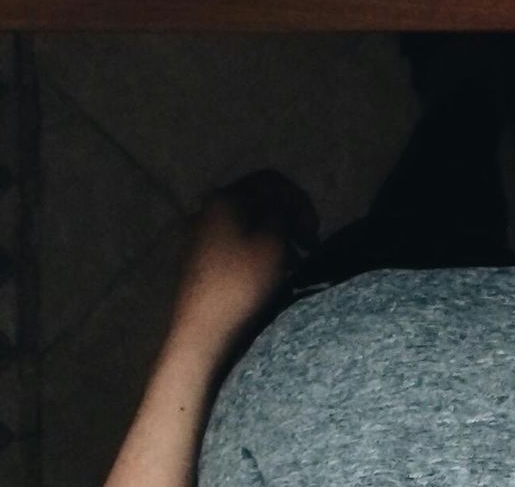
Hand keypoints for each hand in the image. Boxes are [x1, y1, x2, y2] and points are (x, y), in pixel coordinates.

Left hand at [166, 170, 318, 360]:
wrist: (201, 333)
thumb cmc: (241, 282)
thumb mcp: (274, 242)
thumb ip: (284, 213)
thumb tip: (283, 208)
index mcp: (225, 197)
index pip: (271, 181)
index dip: (299, 199)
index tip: (314, 228)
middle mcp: (209, 209)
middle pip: (259, 201)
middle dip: (288, 218)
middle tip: (308, 243)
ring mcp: (201, 235)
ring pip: (248, 223)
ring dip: (276, 235)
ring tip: (294, 261)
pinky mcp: (201, 260)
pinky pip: (236, 242)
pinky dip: (258, 249)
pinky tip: (271, 271)